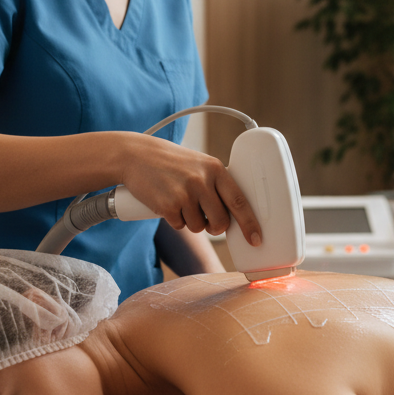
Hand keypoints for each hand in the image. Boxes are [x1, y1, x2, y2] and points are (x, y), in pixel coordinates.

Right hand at [119, 133, 261, 245]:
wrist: (136, 155)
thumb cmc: (171, 162)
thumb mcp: (199, 165)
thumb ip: (216, 184)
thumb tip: (233, 214)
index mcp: (215, 169)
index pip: (239, 201)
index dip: (250, 223)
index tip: (257, 239)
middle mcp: (203, 181)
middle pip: (221, 221)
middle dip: (215, 227)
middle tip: (206, 219)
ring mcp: (185, 193)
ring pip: (199, 227)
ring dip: (191, 221)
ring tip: (180, 201)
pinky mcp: (168, 205)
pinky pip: (180, 225)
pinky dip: (175, 220)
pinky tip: (167, 203)